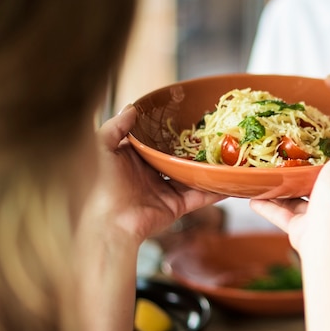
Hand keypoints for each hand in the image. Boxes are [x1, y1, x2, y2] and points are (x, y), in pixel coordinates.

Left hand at [84, 105, 223, 246]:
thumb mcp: (101, 147)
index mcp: (133, 159)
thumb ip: (115, 127)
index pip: (154, 141)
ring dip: (207, 167)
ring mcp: (164, 190)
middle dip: (192, 147)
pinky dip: (215, 191)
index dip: (167, 130)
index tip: (185, 116)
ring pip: (191, 175)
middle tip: (212, 132)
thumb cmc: (100, 184)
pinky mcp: (175, 206)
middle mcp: (150, 173)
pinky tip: (230, 181)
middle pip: (176, 157)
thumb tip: (132, 107)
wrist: (109, 222)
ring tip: (227, 153)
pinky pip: (199, 197)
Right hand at [250, 117, 329, 251]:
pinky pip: (282, 214)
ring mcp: (321, 216)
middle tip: (311, 158)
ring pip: (304, 201)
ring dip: (289, 190)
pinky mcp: (302, 227)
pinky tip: (255, 196)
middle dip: (324, 175)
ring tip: (276, 174)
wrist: (324, 234)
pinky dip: (268, 206)